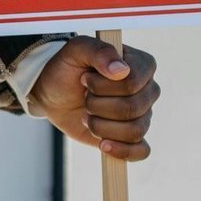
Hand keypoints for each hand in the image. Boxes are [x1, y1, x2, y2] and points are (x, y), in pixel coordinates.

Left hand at [29, 36, 158, 161]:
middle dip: (97, 106)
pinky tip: (102, 144)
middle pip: (132, 108)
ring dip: (101, 125)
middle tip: (84, 97)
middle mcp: (147, 90)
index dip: (102, 85)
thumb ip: (99, 51)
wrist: (54, 93)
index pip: (132, 82)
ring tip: (86, 115)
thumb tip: (121, 70)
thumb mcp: (76, 50)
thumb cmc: (68, 67)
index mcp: (142, 65)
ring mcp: (142, 114)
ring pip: (134, 130)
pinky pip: (141, 151)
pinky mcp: (130, 136)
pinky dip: (122, 150)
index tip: (85, 79)